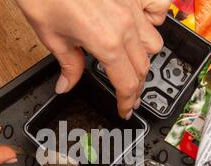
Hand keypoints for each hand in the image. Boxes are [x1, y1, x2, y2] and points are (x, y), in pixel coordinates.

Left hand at [16, 0, 169, 119]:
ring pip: (154, 41)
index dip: (127, 102)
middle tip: (127, 94)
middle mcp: (125, 24)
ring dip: (144, 57)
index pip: (126, 83)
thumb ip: (68, 64)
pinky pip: (159, 9)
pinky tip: (140, 26)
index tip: (125, 110)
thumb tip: (67, 85)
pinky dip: (154, 21)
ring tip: (130, 62)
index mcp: (105, 41)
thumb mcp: (51, 36)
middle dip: (136, 86)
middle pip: (143, 67)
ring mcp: (133, 5)